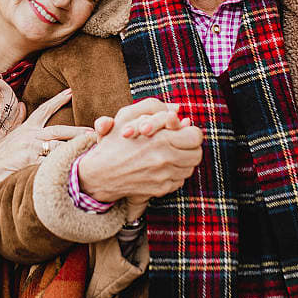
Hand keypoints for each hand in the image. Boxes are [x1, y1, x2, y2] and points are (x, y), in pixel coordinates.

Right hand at [0, 88, 88, 191]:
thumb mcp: (3, 136)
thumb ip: (14, 120)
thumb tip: (22, 104)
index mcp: (25, 129)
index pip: (43, 110)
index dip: (57, 100)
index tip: (70, 92)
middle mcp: (30, 136)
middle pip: (59, 130)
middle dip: (78, 131)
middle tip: (93, 132)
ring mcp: (31, 149)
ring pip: (60, 149)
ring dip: (75, 152)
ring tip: (90, 154)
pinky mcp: (31, 163)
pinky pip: (52, 165)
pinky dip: (63, 168)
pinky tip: (75, 171)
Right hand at [77, 98, 202, 204]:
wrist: (100, 175)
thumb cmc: (113, 143)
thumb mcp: (127, 117)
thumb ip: (153, 108)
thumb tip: (177, 111)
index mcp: (160, 138)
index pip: (195, 136)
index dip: (189, 132)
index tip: (181, 131)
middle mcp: (164, 158)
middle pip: (197, 153)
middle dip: (190, 147)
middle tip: (179, 143)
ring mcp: (164, 176)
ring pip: (190, 168)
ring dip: (184, 160)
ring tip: (171, 154)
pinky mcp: (161, 189)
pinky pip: (180, 180)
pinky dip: (175, 174)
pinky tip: (163, 167)